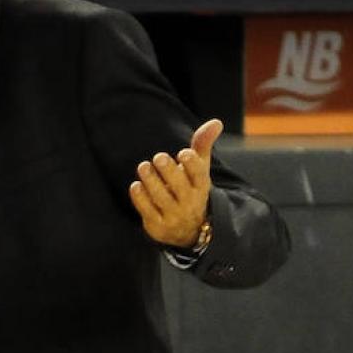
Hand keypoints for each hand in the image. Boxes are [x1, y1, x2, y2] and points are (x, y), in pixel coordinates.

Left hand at [128, 118, 221, 247]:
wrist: (187, 230)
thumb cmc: (190, 189)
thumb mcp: (198, 170)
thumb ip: (202, 145)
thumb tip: (216, 122)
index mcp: (201, 188)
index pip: (200, 176)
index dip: (192, 165)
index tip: (183, 152)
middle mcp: (190, 203)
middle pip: (180, 187)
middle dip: (169, 171)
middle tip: (158, 157)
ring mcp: (174, 216)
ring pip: (162, 198)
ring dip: (151, 181)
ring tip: (143, 166)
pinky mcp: (158, 226)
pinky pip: (148, 211)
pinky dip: (141, 198)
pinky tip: (136, 185)